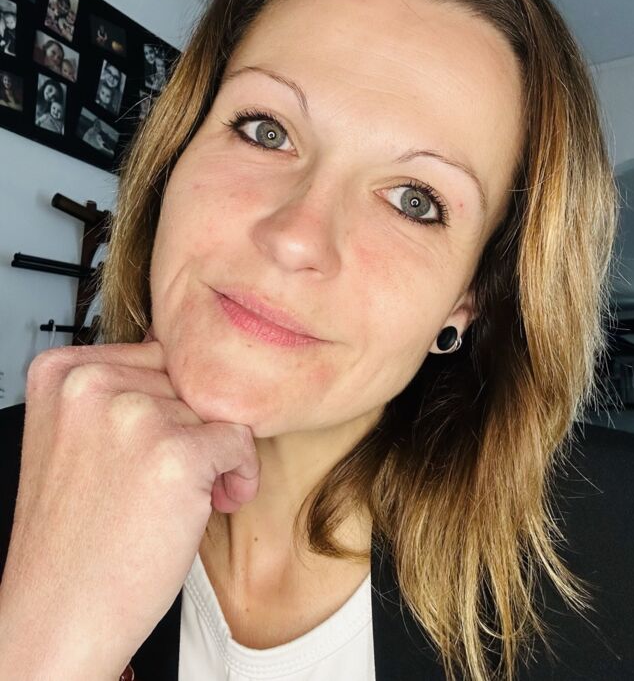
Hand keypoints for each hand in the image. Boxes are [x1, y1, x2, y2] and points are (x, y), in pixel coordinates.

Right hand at [0, 337, 259, 678]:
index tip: (157, 448)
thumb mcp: (76, 436)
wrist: (60, 618)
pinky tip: (212, 504)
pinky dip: (241, 474)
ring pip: (217, 407)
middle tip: (173, 478)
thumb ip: (122, 386)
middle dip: (195, 427)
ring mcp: (132, 415)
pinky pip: (241, 439)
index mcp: (61, 371)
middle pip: (189, 379)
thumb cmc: (75, 534)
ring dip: (216, 452)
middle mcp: (91, 383)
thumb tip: (192, 347)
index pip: (158, 353)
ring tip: (185, 497)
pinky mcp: (175, 454)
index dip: (170, 406)